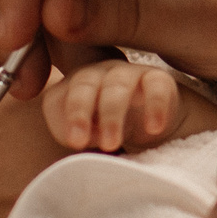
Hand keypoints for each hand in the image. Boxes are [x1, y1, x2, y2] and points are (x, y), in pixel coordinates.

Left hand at [43, 59, 184, 153]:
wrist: (151, 119)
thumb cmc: (108, 127)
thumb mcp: (87, 134)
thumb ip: (75, 136)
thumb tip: (80, 140)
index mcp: (74, 85)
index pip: (58, 97)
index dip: (62, 119)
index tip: (74, 143)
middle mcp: (98, 73)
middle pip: (84, 85)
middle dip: (79, 113)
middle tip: (80, 144)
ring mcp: (128, 73)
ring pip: (116, 86)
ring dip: (111, 116)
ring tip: (110, 144)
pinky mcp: (158, 78)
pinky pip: (155, 87)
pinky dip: (154, 107)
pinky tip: (153, 129)